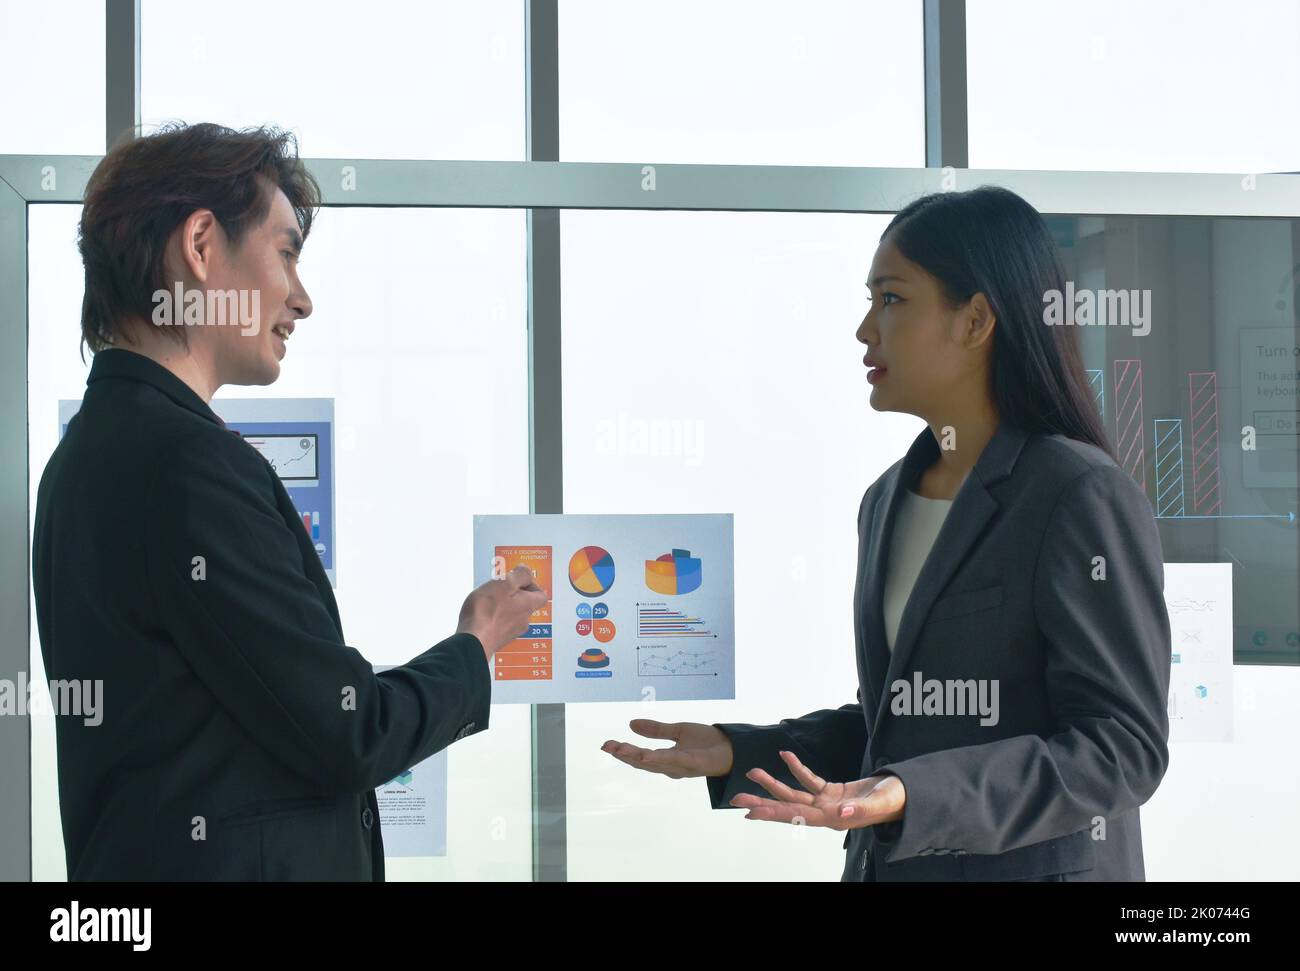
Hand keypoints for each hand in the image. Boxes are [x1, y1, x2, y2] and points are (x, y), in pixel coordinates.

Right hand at [456, 565, 547, 661]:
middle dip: (514, 595)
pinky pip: (499, 625)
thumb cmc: (487, 612)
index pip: (540, 595)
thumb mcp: (504, 583)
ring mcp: (510, 633)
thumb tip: (526, 571)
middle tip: (500, 587)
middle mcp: (522, 621)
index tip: (518, 578)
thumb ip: (519, 575)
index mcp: (527, 606)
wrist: (472, 641)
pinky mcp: (496, 640)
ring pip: (512, 615)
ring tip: (487, 600)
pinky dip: (493, 618)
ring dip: (503, 606)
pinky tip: (480, 614)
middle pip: (525, 605)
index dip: (531, 585)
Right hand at [601, 719, 734, 778]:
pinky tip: (646, 755)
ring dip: (635, 757)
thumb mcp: (678, 731)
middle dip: (624, 755)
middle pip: (642, 762)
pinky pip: (672, 761)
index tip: (606, 744)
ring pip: (653, 763)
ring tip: (619, 749)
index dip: (623, 752)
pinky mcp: (693, 764)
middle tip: (607, 747)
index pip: (640, 757)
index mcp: (666, 759)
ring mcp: (681, 766)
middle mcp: (670, 766)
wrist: (733, 748)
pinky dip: (658, 759)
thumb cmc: (707, 743)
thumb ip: (656, 729)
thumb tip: (631, 724)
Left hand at [730, 750, 906, 829]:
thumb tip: (837, 815)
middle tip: (736, 799)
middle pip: (788, 808)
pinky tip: (784, 756)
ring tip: (752, 773)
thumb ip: (859, 811)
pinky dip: (797, 768)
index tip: (751, 813)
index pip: (797, 817)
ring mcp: (827, 803)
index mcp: (833, 820)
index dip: (774, 814)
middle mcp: (825, 814)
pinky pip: (810, 780)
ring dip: (773, 783)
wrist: (907, 796)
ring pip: (794, 793)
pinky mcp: (832, 792)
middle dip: (762, 802)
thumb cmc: (895, 801)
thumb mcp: (879, 803)